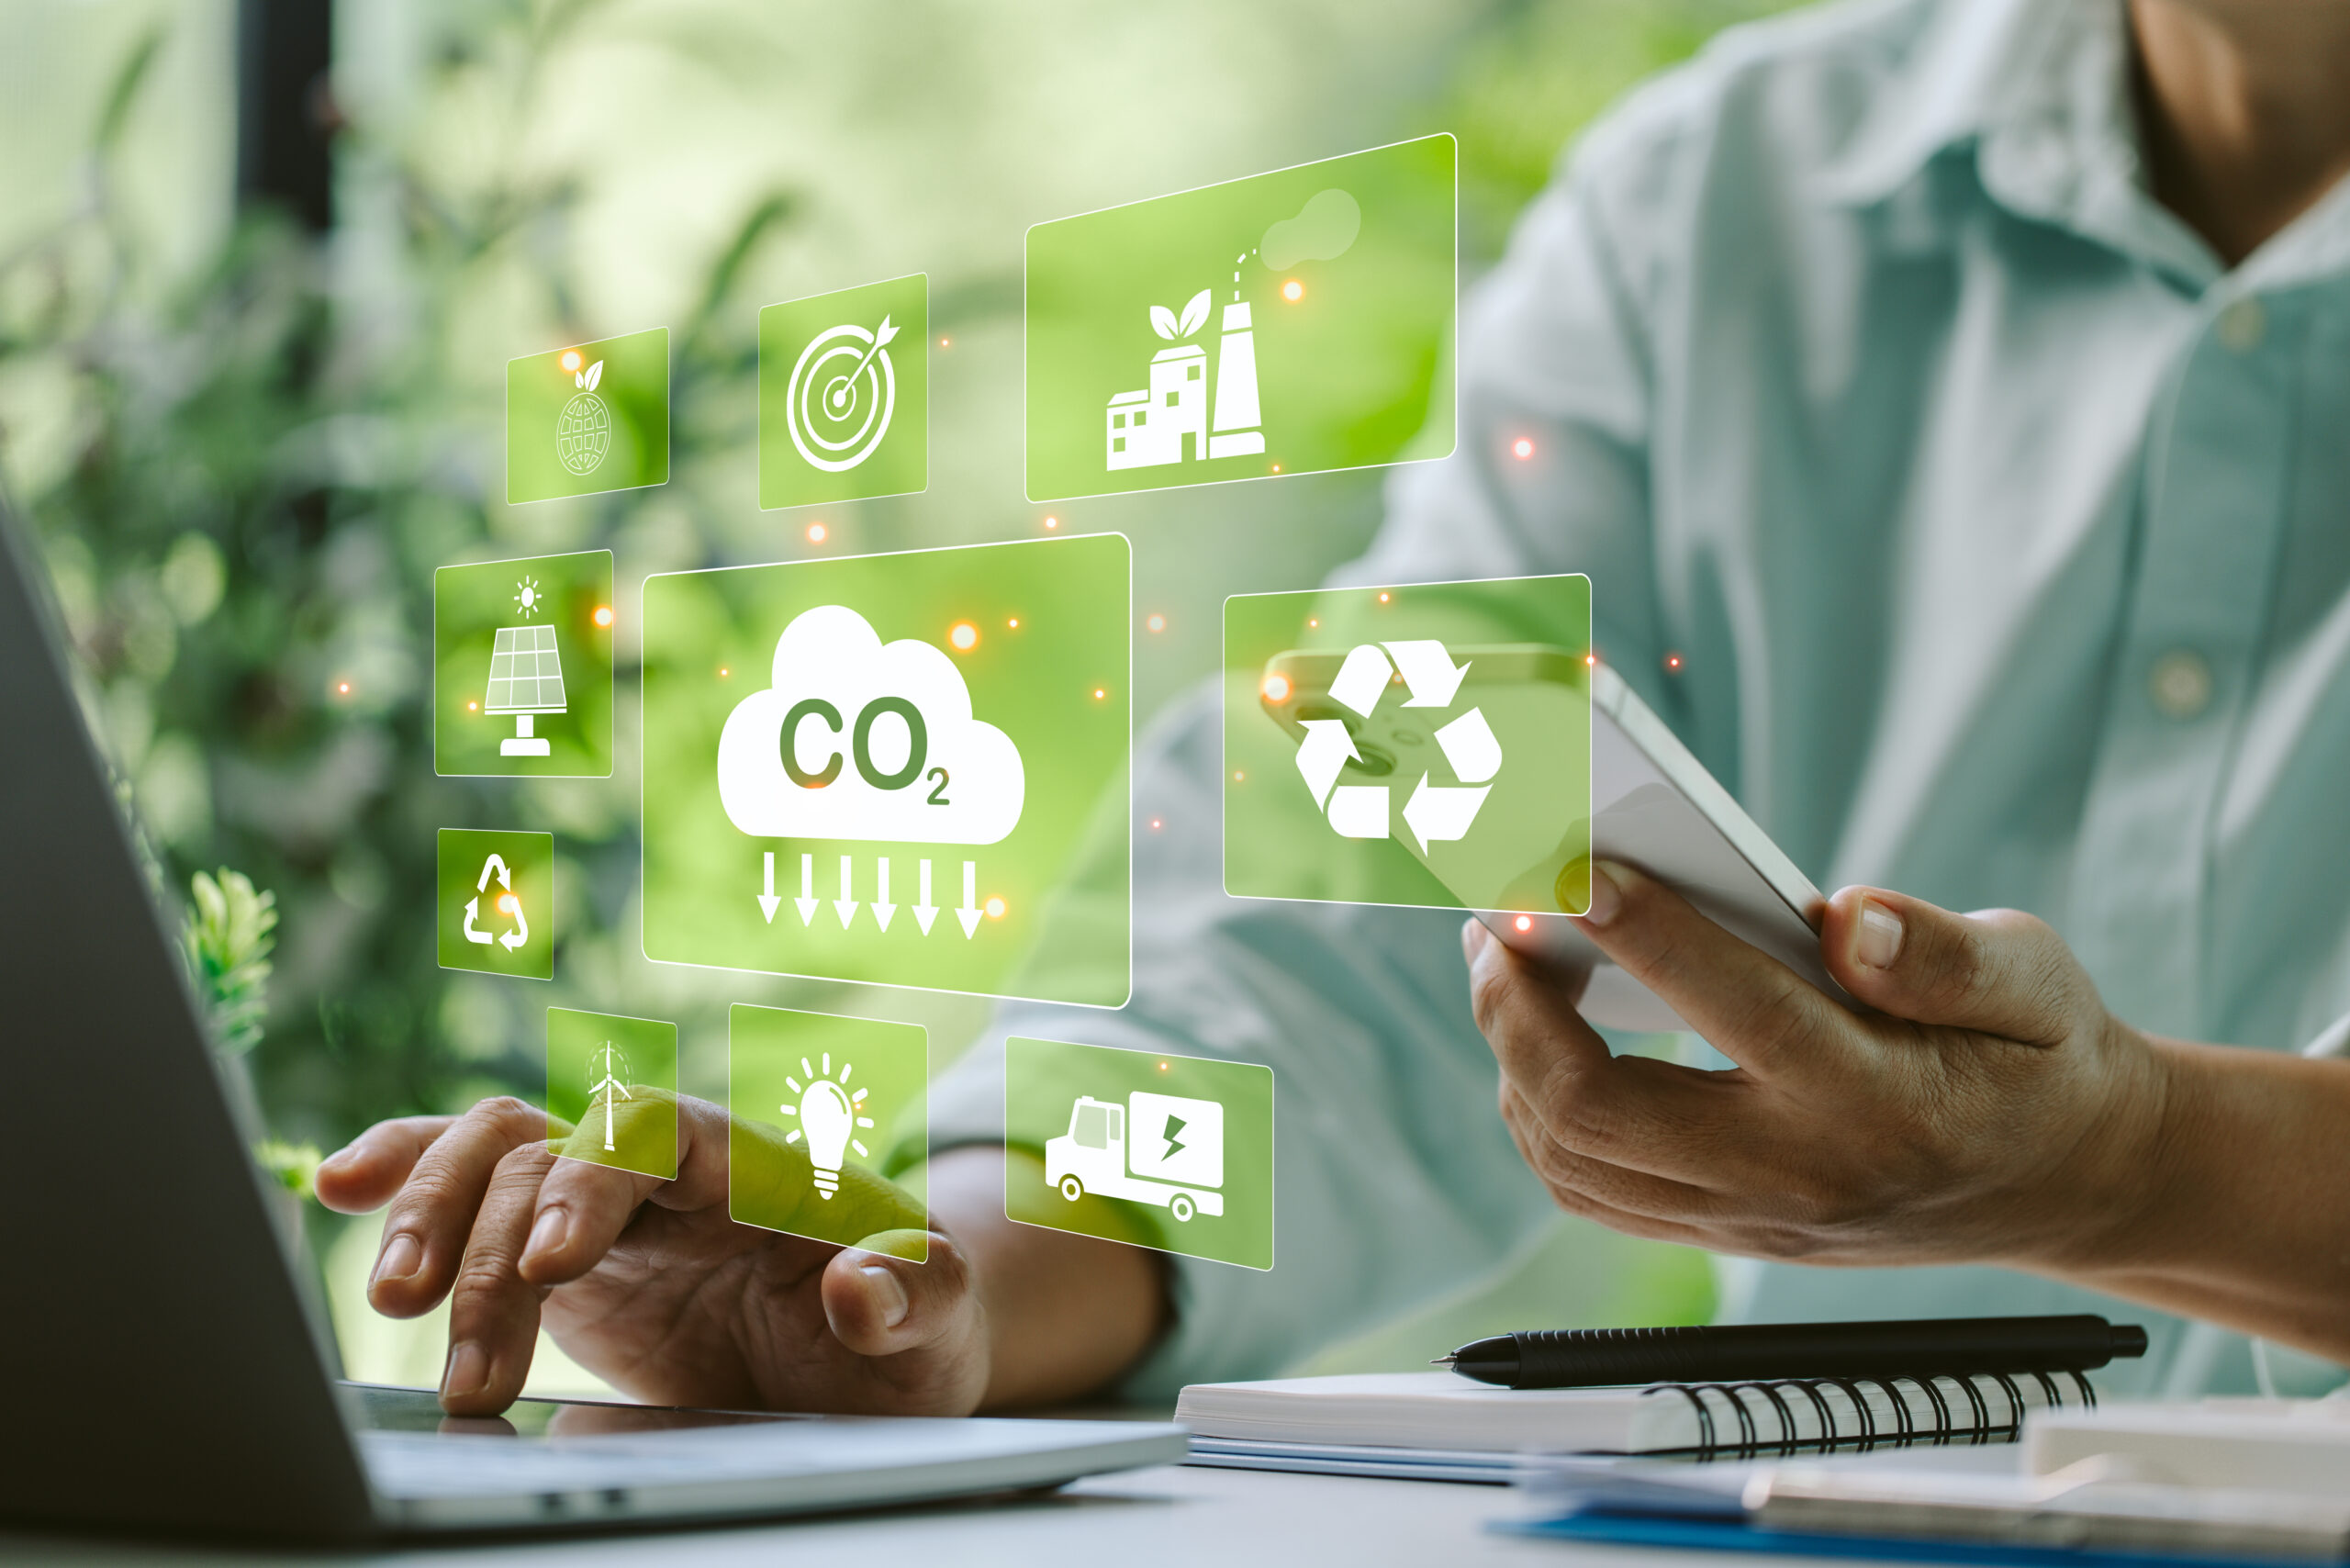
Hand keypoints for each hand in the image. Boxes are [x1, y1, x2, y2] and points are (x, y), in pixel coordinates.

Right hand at [316, 1093, 987, 1417]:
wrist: (888, 1349)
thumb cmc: (919, 1326)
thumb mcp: (941, 1323)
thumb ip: (917, 1296)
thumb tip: (862, 1288)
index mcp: (758, 1169)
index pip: (659, 1136)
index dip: (593, 1180)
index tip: (551, 1263)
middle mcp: (675, 1170)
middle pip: (554, 1145)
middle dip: (483, 1220)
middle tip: (421, 1308)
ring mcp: (616, 1206)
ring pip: (501, 1160)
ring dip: (434, 1217)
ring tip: (391, 1305)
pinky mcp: (572, 1251)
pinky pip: (481, 1193)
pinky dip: (409, 1179)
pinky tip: (336, 1186)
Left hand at [1463, 861, 2173, 1271]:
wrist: (2071, 1182)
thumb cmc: (2040, 1057)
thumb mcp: (2036, 980)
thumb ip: (1946, 952)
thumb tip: (1848, 919)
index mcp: (1878, 1101)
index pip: (1738, 1010)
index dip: (1645, 932)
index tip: (1572, 864)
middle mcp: (1798, 1174)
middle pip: (1603, 1110)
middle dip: (1519, 1009)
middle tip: (1491, 920)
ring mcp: (1751, 1216)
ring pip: (1575, 1158)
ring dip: (1510, 1056)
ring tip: (1497, 964)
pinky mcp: (1724, 1228)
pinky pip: (1591, 1188)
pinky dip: (1537, 1111)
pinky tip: (1532, 1035)